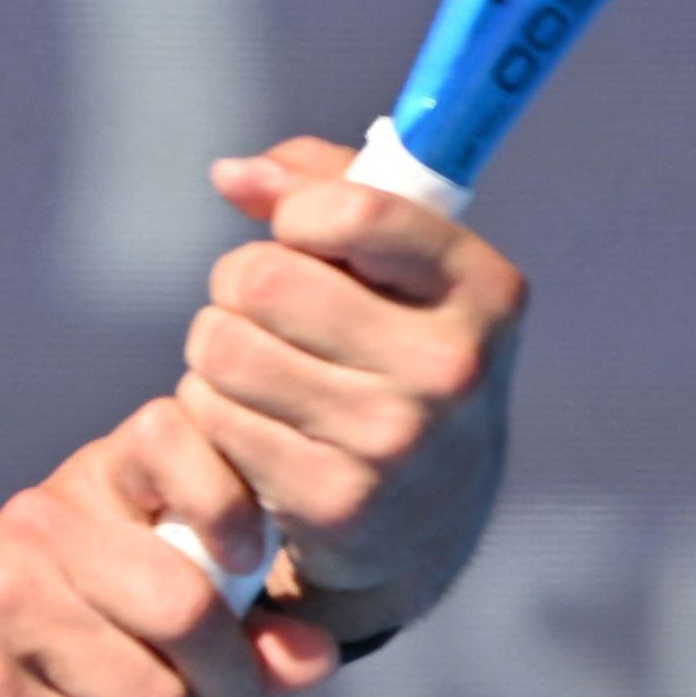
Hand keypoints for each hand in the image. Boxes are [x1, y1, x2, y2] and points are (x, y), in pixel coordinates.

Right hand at [0, 406, 338, 696]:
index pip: (170, 440)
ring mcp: (1, 616)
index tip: (250, 564)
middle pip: (189, 606)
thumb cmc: (19, 666)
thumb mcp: (118, 623)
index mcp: (77, 494)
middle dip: (230, 689)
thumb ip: (227, 630)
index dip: (236, 501)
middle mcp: (35, 536)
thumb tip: (318, 654)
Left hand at [179, 136, 526, 643]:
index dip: (299, 212)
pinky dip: (212, 414)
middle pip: (260, 279)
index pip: (357, 208)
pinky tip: (260, 428)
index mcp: (484, 291)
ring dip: (217, 352)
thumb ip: (323, 188)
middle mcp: (451, 367)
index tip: (299, 233)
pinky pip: (211, 418)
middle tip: (265, 313)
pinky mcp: (335, 501)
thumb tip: (232, 176)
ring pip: (222, 347)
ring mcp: (395, 441)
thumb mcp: (400, 266)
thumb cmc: (399, 360)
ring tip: (263, 371)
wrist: (426, 521)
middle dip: (239, 286)